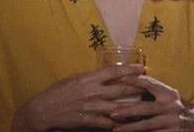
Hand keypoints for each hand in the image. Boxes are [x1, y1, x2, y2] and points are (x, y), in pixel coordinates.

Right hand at [11, 64, 145, 131]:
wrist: (43, 110)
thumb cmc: (57, 93)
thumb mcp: (72, 79)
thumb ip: (89, 78)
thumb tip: (103, 75)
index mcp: (88, 79)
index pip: (113, 72)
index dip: (130, 69)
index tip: (142, 68)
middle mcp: (93, 92)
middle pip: (122, 90)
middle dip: (138, 89)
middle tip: (150, 89)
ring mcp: (92, 107)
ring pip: (119, 108)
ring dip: (133, 109)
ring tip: (144, 108)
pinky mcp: (90, 121)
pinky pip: (109, 123)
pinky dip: (118, 124)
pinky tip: (126, 124)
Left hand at [109, 75, 193, 131]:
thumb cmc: (176, 105)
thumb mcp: (167, 93)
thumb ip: (151, 87)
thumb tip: (125, 77)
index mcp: (168, 93)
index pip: (150, 83)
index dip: (135, 80)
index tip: (119, 79)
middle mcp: (171, 107)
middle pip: (146, 108)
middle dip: (128, 111)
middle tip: (112, 113)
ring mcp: (173, 122)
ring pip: (148, 126)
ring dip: (131, 128)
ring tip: (116, 130)